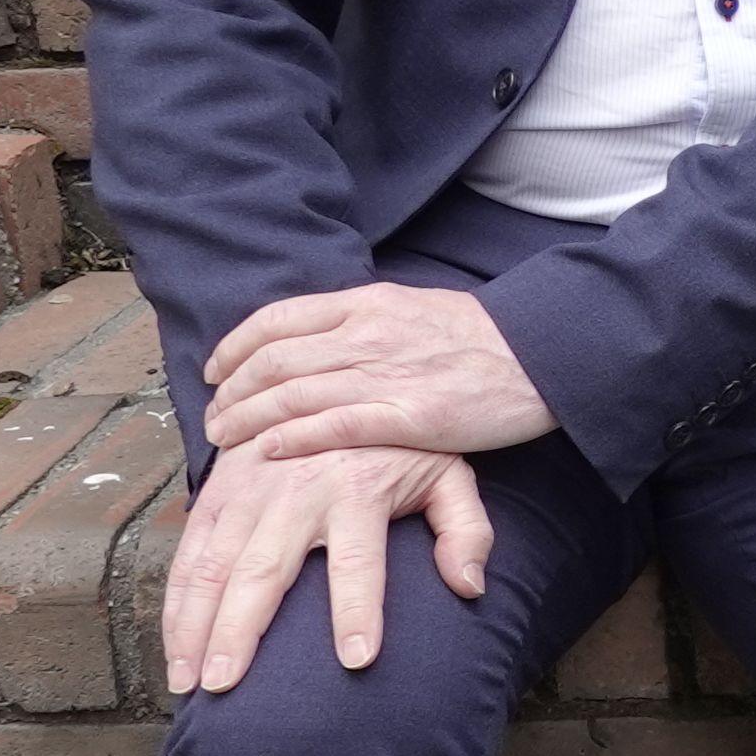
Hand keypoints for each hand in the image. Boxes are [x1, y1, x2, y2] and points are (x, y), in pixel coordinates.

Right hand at [159, 440, 495, 692]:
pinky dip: (175, 600)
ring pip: (213, 565)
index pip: (361, 561)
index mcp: (358, 490)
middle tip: (225, 686)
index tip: (358, 660)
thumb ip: (466, 529)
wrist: (333, 383)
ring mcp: (249, 489)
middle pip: (264, 570)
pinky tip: (174, 645)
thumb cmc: (397, 443)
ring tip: (187, 682)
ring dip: (194, 626)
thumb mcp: (448, 472)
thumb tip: (470, 587)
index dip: (359, 610)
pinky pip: (189, 551)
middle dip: (240, 630)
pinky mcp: (218, 489)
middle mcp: (297, 491)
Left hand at [204, 284, 555, 466]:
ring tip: (224, 440)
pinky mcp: (408, 416)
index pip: (278, 320)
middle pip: (274, 360)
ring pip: (293, 394)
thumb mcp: (415, 308)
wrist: (544, 353)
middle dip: (231, 390)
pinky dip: (292, 438)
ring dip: (248, 418)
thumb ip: (364, 322)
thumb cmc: (483, 339)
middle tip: (212, 416)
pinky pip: (334, 426)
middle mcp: (366, 334)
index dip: (235, 346)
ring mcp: (386, 374)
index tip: (214, 369)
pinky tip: (268, 451)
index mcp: (366, 304)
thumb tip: (322, 339)